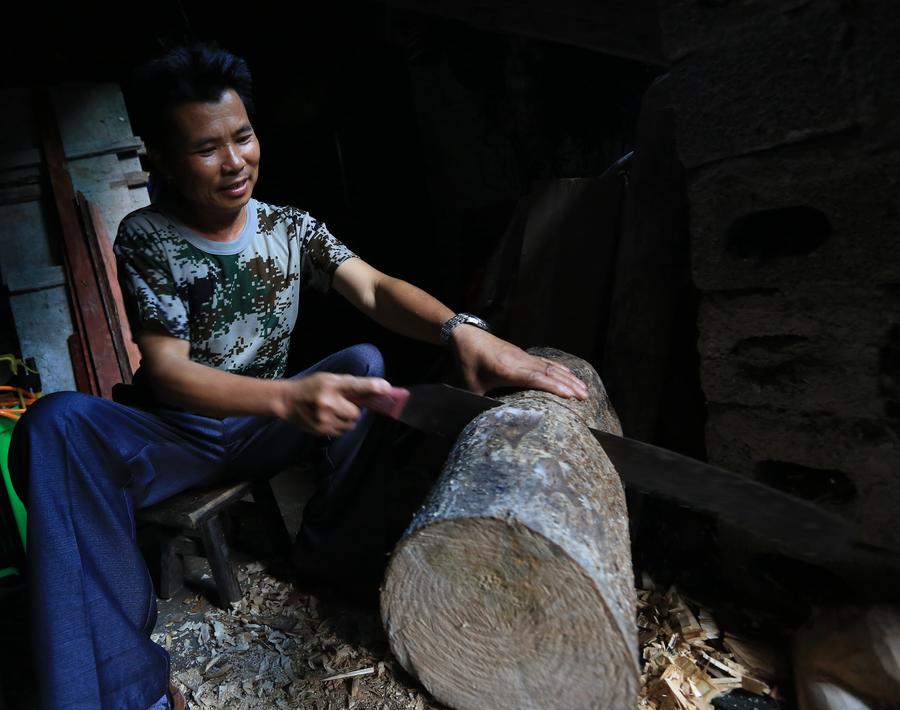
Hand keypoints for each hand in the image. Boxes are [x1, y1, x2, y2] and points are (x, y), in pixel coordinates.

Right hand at [277, 372, 392, 436]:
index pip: (354, 385)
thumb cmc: (311, 387)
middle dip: (353, 410)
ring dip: (346, 420)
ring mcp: (323, 419)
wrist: (287, 400)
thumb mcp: (329, 379)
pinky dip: (338, 426)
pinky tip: (327, 418)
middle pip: (356, 413)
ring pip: (350, 425)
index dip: (372, 386)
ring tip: (333, 411)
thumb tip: (377, 389)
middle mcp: (327, 402)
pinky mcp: (320, 430)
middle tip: (343, 404)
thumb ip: (351, 384)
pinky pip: (341, 431)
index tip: (385, 387)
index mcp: (330, 384)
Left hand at [449, 326, 588, 399]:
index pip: (534, 378)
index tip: (569, 395)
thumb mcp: (470, 385)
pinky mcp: (523, 354)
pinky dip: (560, 368)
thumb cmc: (468, 361)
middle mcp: (519, 361)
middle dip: (568, 384)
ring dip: (568, 377)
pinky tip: (570, 374)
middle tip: (584, 397)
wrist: (466, 335)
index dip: (553, 386)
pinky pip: (546, 362)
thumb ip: (478, 402)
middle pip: (548, 373)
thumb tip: (482, 421)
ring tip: (584, 388)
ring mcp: (523, 356)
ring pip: (550, 366)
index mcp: (506, 369)